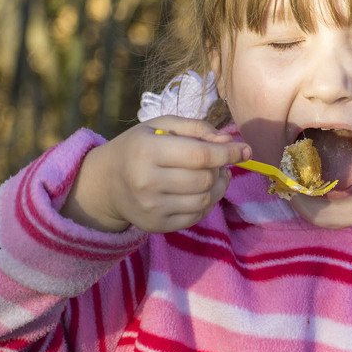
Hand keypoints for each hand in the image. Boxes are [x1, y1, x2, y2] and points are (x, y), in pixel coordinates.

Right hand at [63, 116, 248, 232]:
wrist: (106, 182)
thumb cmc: (139, 147)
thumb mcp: (161, 126)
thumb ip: (197, 128)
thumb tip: (228, 141)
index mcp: (146, 151)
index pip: (199, 156)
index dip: (227, 153)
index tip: (245, 150)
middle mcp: (146, 182)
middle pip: (205, 179)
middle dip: (220, 169)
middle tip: (218, 162)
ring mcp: (151, 208)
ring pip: (204, 200)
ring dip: (217, 186)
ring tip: (211, 174)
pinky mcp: (156, 225)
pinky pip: (196, 216)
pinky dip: (206, 202)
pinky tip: (199, 191)